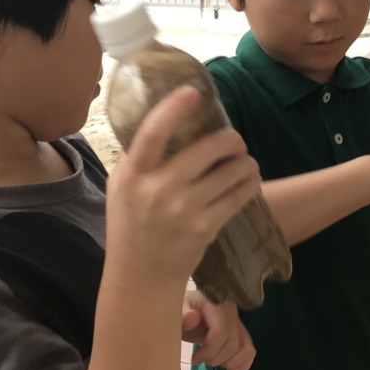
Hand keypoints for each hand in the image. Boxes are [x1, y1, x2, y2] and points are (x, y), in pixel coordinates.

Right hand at [105, 86, 261, 288]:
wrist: (141, 277)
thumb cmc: (130, 225)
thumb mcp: (120, 187)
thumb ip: (137, 155)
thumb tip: (163, 115)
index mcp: (132, 175)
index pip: (152, 133)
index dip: (173, 108)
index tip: (193, 92)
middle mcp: (157, 190)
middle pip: (209, 148)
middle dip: (231, 139)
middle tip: (234, 141)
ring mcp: (184, 210)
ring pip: (233, 170)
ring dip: (246, 162)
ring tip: (244, 163)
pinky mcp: (206, 227)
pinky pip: (240, 194)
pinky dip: (250, 183)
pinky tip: (249, 180)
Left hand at [181, 290, 254, 369]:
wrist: (186, 311)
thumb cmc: (180, 313)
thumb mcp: (175, 313)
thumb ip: (182, 316)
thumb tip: (192, 317)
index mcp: (216, 304)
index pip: (222, 331)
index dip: (210, 350)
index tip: (195, 359)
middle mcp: (231, 311)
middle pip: (233, 343)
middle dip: (216, 359)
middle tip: (201, 360)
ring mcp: (238, 322)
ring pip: (245, 349)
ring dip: (229, 363)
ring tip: (213, 362)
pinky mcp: (241, 333)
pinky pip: (250, 351)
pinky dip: (243, 365)